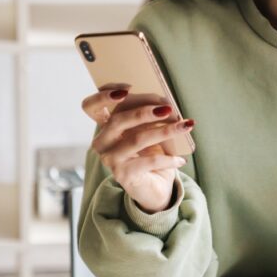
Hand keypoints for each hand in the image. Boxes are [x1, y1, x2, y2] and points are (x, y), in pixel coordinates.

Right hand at [82, 88, 193, 212]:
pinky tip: (180, 160)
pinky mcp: (123, 175)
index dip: (103, 95)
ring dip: (165, 130)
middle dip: (145, 111)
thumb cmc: (150, 153)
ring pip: (137, 139)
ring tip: (185, 126)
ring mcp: (110, 159)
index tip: (127, 88)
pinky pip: (149, 161)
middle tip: (168, 108)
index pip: (90, 107)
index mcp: (105, 127)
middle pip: (118, 119)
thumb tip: (166, 104)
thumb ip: (148, 117)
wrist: (153, 187)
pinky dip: (168, 159)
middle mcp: (102, 142)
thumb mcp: (148, 131)